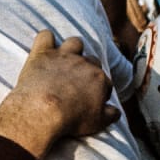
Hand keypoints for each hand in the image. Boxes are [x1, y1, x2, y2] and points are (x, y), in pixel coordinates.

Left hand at [0, 31, 118, 159]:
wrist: (44, 110)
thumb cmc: (71, 119)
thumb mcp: (98, 122)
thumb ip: (111, 115)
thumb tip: (116, 112)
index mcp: (99, 79)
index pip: (105, 82)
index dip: (99, 91)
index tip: (91, 100)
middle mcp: (84, 63)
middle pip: (92, 61)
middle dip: (88, 69)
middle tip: (77, 84)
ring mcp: (63, 56)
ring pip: (74, 42)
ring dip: (72, 49)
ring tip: (65, 61)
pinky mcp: (42, 53)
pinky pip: (45, 36)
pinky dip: (45, 40)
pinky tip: (43, 49)